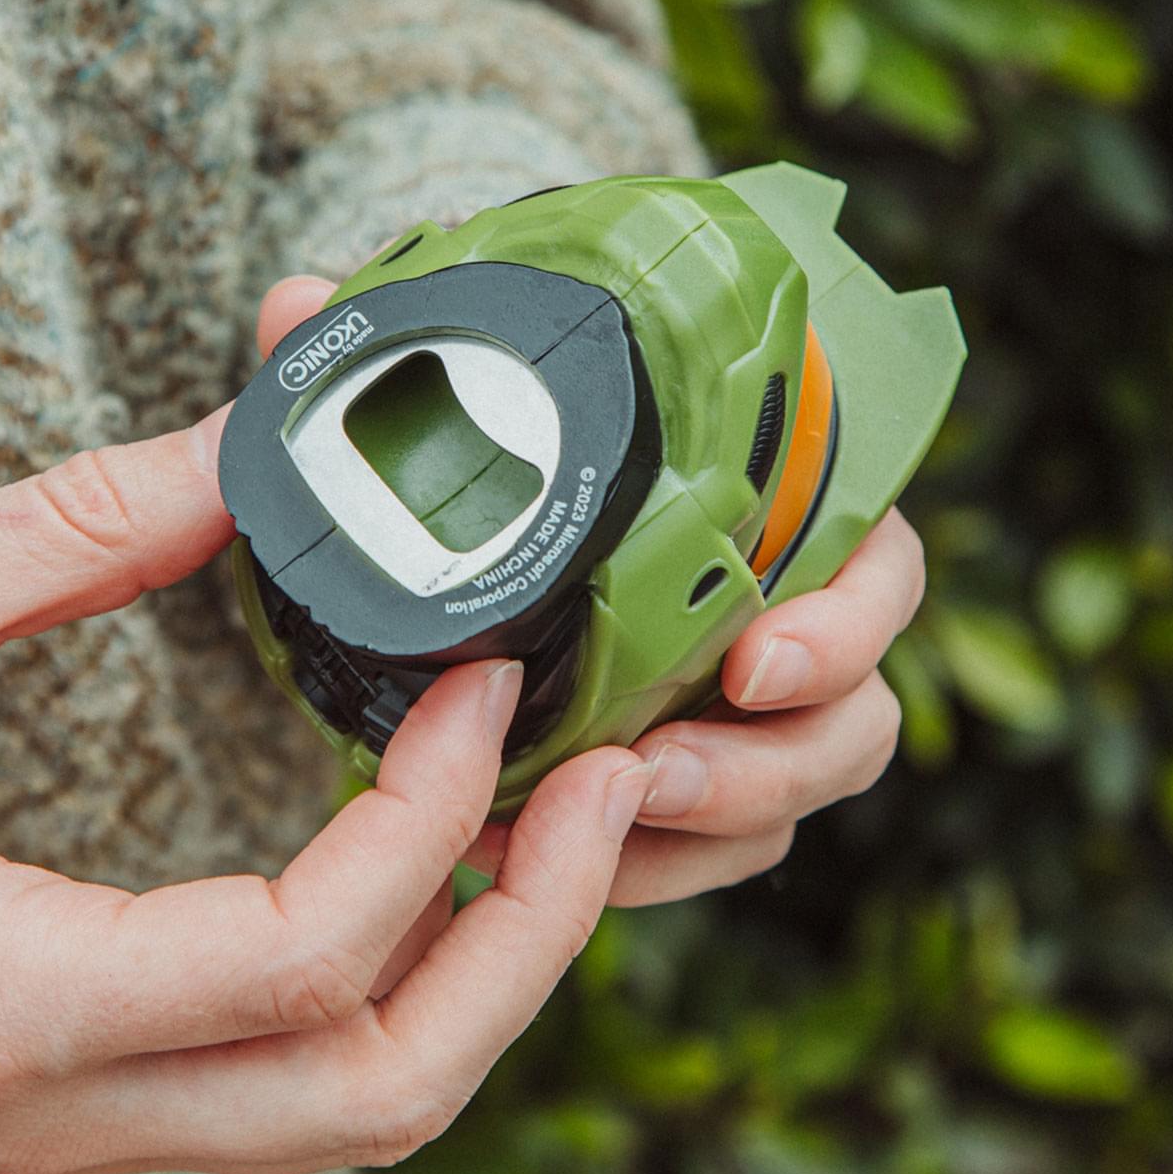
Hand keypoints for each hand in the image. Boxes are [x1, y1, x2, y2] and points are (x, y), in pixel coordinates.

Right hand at [0, 287, 656, 1173]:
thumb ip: (77, 527)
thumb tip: (262, 443)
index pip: (291, 961)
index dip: (429, 821)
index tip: (489, 681)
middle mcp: (52, 1104)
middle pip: (377, 1092)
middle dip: (528, 938)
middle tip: (610, 780)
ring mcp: (82, 1122)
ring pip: (361, 1112)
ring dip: (493, 969)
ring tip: (566, 814)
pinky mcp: (98, 1092)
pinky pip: (304, 1078)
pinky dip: (412, 980)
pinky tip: (455, 858)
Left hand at [259, 273, 918, 910]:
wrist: (484, 515)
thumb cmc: (514, 438)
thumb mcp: (461, 387)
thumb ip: (394, 351)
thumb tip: (295, 305)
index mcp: (777, 502)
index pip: (877, 562)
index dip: (846, 621)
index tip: (754, 661)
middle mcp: (787, 609)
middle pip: (852, 710)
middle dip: (773, 761)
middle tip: (653, 772)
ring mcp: (745, 706)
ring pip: (790, 794)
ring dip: (707, 825)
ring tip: (593, 833)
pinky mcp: (695, 778)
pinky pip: (711, 850)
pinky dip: (648, 868)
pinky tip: (545, 862)